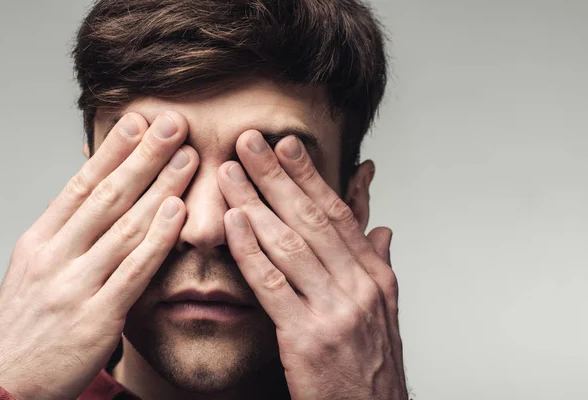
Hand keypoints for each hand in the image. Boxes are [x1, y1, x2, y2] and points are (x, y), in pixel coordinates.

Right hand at [0, 112, 197, 398]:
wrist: (2, 384)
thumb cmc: (27, 322)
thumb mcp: (36, 268)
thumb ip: (68, 231)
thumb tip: (99, 193)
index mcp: (40, 240)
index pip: (80, 183)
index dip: (113, 150)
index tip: (138, 120)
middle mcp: (56, 257)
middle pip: (107, 195)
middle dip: (143, 155)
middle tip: (172, 122)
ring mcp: (75, 286)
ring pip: (125, 225)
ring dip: (160, 187)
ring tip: (186, 157)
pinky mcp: (96, 317)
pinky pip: (134, 270)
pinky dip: (158, 237)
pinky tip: (178, 211)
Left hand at [218, 130, 407, 399]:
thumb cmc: (370, 364)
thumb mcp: (383, 310)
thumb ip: (378, 263)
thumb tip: (382, 227)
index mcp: (375, 275)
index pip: (339, 213)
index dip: (310, 176)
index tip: (286, 146)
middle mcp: (359, 286)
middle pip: (312, 218)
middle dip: (278, 176)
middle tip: (250, 142)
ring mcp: (335, 311)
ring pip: (290, 243)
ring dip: (256, 202)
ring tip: (231, 172)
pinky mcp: (307, 338)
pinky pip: (273, 285)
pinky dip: (251, 250)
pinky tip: (234, 223)